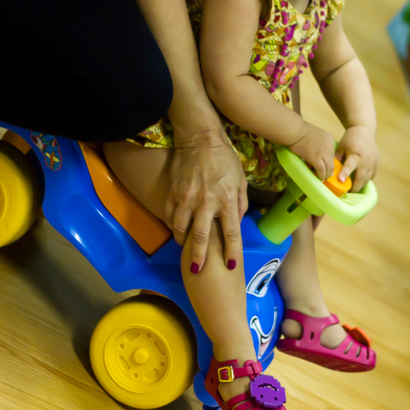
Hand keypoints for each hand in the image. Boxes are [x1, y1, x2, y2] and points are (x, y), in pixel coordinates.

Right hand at [165, 131, 247, 272]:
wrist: (200, 139)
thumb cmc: (224, 159)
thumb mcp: (240, 179)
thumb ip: (240, 202)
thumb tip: (238, 220)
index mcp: (226, 200)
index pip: (231, 233)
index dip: (232, 252)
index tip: (231, 266)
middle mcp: (206, 203)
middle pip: (201, 237)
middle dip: (199, 257)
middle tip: (198, 270)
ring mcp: (187, 198)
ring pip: (180, 228)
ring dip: (182, 241)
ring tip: (185, 248)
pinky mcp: (173, 192)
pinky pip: (169, 214)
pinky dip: (171, 225)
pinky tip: (175, 229)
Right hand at [288, 122, 335, 181]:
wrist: (294, 130)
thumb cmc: (300, 131)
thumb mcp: (314, 135)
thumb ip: (319, 143)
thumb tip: (318, 155)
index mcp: (329, 139)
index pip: (332, 154)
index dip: (327, 161)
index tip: (322, 165)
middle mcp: (330, 146)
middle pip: (332, 161)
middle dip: (328, 169)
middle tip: (323, 174)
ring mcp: (323, 152)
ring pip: (329, 168)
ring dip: (325, 174)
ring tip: (320, 177)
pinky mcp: (316, 158)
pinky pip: (321, 170)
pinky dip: (320, 175)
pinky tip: (318, 177)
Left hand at [336, 126, 377, 191]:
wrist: (364, 130)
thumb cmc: (350, 139)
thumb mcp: (341, 146)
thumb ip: (337, 158)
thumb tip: (331, 171)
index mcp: (355, 155)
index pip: (349, 166)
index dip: (344, 174)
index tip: (340, 180)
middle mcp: (366, 161)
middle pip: (360, 179)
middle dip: (354, 187)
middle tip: (346, 193)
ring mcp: (373, 164)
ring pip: (367, 180)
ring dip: (360, 186)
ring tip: (352, 190)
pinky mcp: (376, 164)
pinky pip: (371, 177)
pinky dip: (366, 181)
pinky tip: (360, 182)